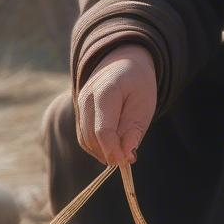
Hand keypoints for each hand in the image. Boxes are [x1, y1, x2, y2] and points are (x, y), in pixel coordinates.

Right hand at [76, 44, 156, 166]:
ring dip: (103, 153)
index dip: (114, 151)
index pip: (103, 130)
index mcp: (106, 92)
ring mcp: (79, 105)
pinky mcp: (79, 113)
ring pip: (85, 140)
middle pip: (91, 137)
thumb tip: (125, 156)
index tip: (128, 160)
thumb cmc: (138, 84)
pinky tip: (114, 146)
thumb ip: (134, 130)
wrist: (123, 63)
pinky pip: (84, 137)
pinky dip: (98, 147)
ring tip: (124, 152)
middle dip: (109, 154)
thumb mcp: (144, 105)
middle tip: (129, 159)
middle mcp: (86, 98)